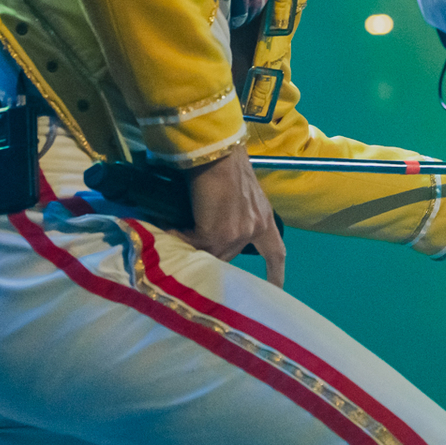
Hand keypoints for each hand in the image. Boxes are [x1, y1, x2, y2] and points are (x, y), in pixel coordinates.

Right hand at [183, 148, 286, 286]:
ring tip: (177, 243)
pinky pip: (195, 245)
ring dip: (194, 249)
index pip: (275, 252)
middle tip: (193, 251)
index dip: (275, 274)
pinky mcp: (217, 234)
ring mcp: (237, 233)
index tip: (276, 291)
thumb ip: (236, 213)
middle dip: (213, 254)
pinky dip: (180, 239)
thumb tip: (215, 224)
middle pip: (231, 255)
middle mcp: (255, 229)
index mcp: (265, 218)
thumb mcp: (242, 194)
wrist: (217, 153)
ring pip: (213, 254)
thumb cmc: (226, 164)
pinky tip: (169, 232)